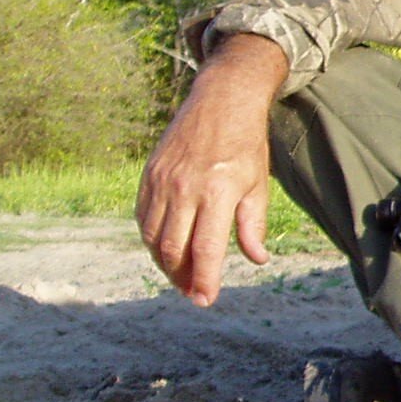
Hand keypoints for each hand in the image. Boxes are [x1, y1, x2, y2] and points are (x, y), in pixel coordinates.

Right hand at [135, 34, 288, 305]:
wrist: (221, 101)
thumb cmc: (246, 145)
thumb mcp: (258, 185)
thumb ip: (253, 225)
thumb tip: (256, 259)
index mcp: (219, 191)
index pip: (207, 247)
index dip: (204, 278)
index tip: (205, 300)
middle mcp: (186, 187)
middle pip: (173, 247)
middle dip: (182, 277)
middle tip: (193, 293)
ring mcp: (163, 181)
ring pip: (152, 236)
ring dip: (164, 263)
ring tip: (181, 276)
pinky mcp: (149, 175)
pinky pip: (142, 217)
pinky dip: (151, 239)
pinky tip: (165, 249)